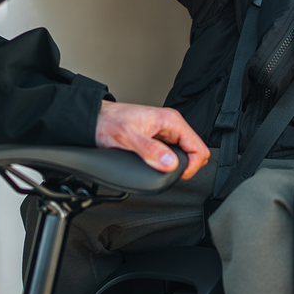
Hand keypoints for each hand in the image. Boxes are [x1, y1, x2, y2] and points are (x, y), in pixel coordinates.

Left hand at [95, 102, 209, 179]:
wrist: (95, 118)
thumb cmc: (109, 122)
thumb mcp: (128, 139)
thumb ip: (151, 151)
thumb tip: (170, 163)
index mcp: (171, 121)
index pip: (198, 148)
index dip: (192, 166)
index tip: (178, 175)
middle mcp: (171, 125)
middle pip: (195, 151)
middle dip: (186, 166)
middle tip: (169, 174)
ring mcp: (166, 131)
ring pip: (185, 153)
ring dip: (177, 164)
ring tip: (162, 170)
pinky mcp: (158, 138)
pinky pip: (173, 152)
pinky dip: (169, 162)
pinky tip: (158, 165)